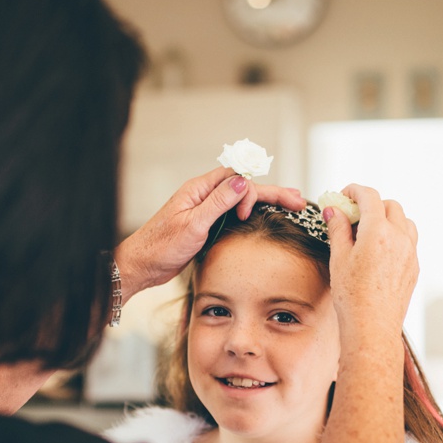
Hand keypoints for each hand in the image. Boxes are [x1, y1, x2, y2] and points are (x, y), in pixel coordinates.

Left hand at [115, 166, 303, 301]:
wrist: (142, 265)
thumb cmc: (160, 246)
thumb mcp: (193, 224)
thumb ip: (218, 202)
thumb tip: (244, 182)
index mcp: (199, 189)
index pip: (237, 177)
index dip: (252, 191)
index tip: (249, 214)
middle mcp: (204, 195)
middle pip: (245, 187)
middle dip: (273, 193)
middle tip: (299, 200)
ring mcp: (206, 209)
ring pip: (242, 199)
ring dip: (267, 201)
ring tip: (293, 204)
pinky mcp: (207, 224)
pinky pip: (235, 212)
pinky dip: (254, 212)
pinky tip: (267, 216)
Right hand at [323, 185, 418, 334]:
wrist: (372, 327)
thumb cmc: (353, 297)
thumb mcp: (339, 258)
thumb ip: (338, 229)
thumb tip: (334, 211)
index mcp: (378, 231)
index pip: (369, 196)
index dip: (354, 191)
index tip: (344, 196)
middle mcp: (399, 238)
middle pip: (389, 205)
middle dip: (371, 204)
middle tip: (352, 215)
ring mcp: (410, 253)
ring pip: (404, 221)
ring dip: (387, 219)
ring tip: (368, 232)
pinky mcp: (414, 267)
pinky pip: (408, 241)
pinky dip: (395, 237)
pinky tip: (378, 251)